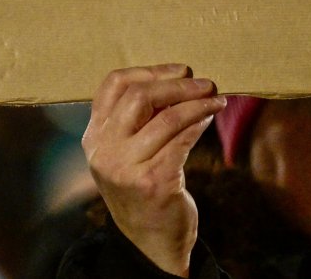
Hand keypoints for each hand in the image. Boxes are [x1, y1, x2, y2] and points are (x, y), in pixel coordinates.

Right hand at [82, 64, 225, 276]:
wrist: (149, 240)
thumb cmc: (144, 186)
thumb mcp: (127, 152)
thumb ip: (138, 120)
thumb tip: (179, 79)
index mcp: (94, 137)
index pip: (113, 85)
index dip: (150, 71)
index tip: (180, 69)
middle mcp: (104, 152)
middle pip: (140, 97)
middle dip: (177, 85)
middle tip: (204, 82)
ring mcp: (126, 169)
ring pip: (167, 118)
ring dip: (197, 103)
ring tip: (216, 98)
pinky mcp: (153, 182)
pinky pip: (182, 140)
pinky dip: (200, 122)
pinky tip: (211, 116)